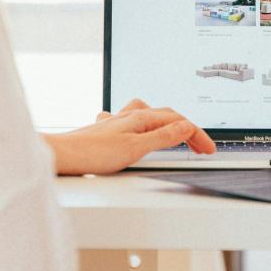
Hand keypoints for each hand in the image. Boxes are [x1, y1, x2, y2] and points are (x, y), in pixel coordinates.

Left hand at [43, 99, 215, 175]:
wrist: (61, 155)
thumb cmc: (92, 153)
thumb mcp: (135, 148)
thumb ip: (162, 137)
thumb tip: (186, 127)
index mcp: (140, 118)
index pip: (178, 122)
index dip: (197, 135)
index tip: (209, 149)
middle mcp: (129, 116)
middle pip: (166, 116)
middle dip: (187, 129)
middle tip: (200, 147)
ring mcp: (117, 122)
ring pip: (149, 115)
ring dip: (167, 123)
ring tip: (176, 133)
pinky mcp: (107, 132)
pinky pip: (132, 122)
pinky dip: (145, 126)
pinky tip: (138, 132)